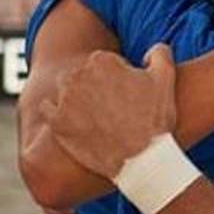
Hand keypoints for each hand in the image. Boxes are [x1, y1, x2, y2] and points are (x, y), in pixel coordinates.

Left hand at [42, 44, 177, 178]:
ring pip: (63, 90)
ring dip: (74, 98)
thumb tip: (147, 52)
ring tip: (92, 115)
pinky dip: (55, 113)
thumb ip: (159, 52)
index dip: (115, 76)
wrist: (143, 160)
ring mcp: (65, 100)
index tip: (124, 92)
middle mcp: (78, 76)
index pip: (102, 62)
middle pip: (81, 74)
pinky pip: (47, 109)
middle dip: (93, 85)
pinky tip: (70, 121)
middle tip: (109, 106)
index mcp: (101, 61)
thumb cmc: (155, 120)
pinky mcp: (57, 123)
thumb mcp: (166, 78)